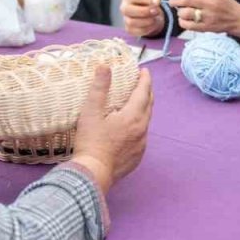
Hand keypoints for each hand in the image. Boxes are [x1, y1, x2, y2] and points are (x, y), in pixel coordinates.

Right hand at [71, 65, 153, 193]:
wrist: (93, 173)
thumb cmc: (91, 142)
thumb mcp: (91, 112)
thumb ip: (99, 88)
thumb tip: (105, 66)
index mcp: (133, 117)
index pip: (143, 92)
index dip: (144, 80)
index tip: (144, 71)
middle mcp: (141, 130)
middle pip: (148, 106)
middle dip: (146, 93)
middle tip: (142, 84)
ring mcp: (141, 145)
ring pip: (146, 123)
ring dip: (143, 111)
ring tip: (135, 105)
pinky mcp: (137, 158)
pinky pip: (141, 138)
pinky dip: (138, 128)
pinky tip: (129, 130)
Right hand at [120, 0, 165, 37]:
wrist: (150, 14)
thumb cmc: (149, 2)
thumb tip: (156, 2)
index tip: (158, 1)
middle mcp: (124, 7)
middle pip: (128, 10)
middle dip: (144, 11)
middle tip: (156, 11)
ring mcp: (125, 19)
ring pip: (132, 22)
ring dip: (147, 21)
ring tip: (155, 18)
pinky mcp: (129, 29)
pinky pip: (138, 31)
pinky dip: (148, 28)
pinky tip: (153, 24)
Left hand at [165, 0, 237, 33]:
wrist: (238, 18)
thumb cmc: (224, 3)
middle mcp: (210, 2)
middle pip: (185, 0)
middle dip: (174, 0)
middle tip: (172, 2)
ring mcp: (208, 16)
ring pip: (185, 13)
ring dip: (179, 12)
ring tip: (182, 12)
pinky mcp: (207, 27)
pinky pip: (188, 25)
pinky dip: (182, 22)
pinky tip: (185, 20)